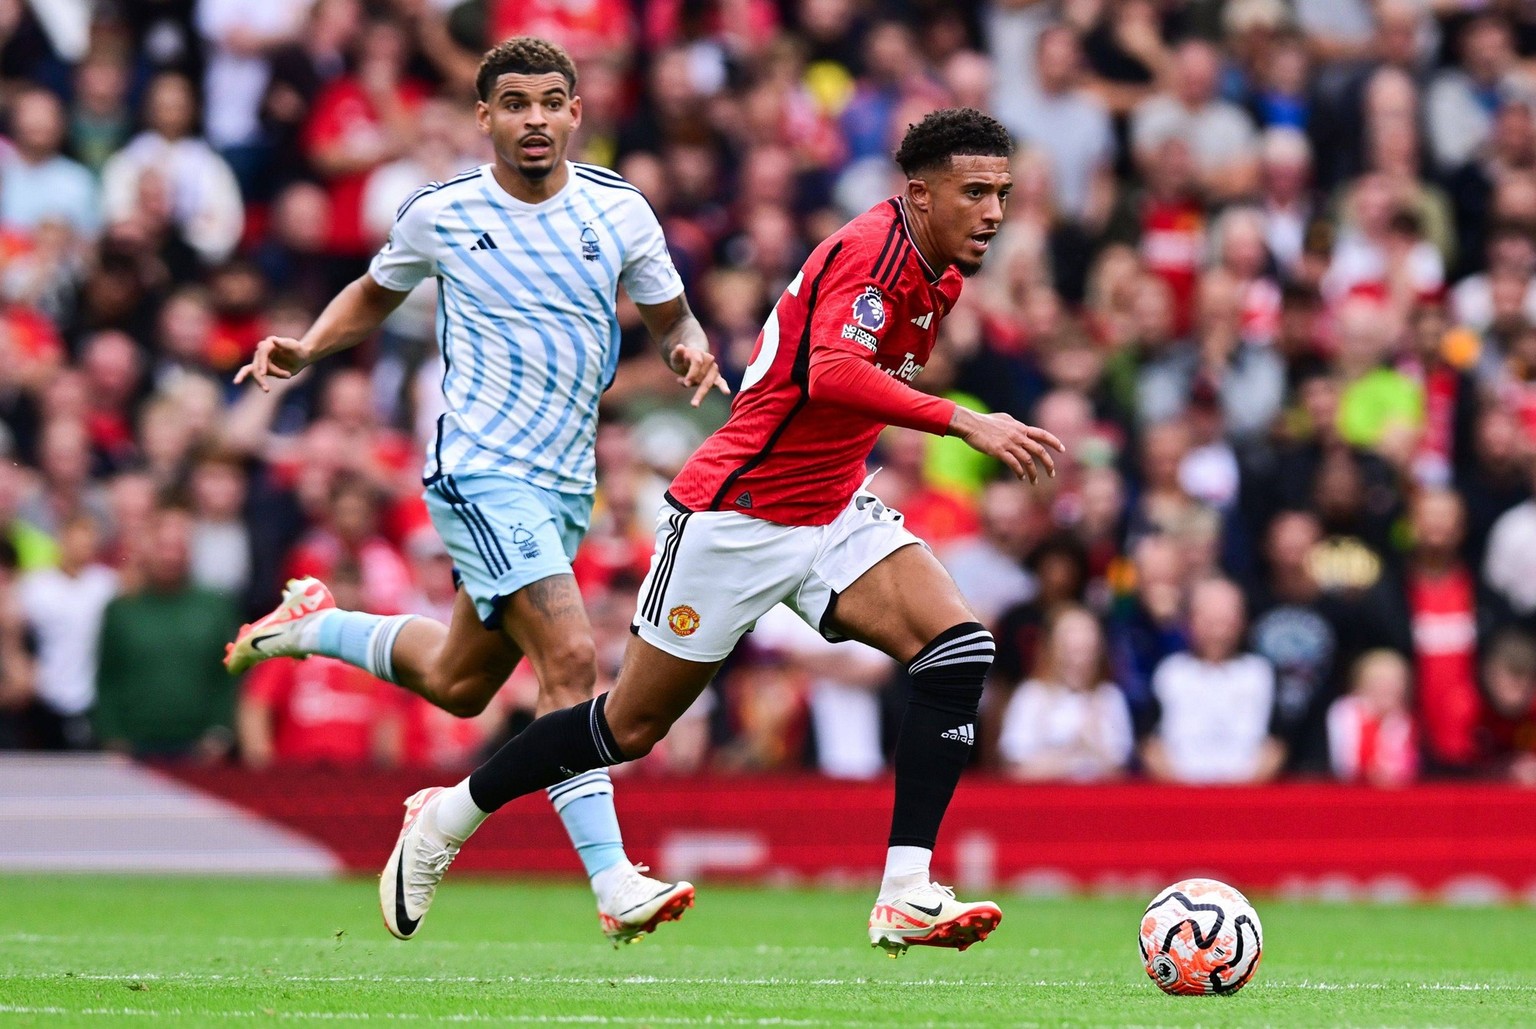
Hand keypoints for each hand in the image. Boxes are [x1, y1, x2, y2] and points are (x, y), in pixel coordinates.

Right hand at [234, 336, 310, 391]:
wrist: (300, 357)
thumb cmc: (297, 350)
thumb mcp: (293, 347)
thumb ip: (284, 344)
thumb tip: (272, 340)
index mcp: (269, 344)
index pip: (262, 352)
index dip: (262, 363)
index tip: (263, 373)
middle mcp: (262, 350)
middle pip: (257, 363)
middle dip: (261, 376)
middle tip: (267, 388)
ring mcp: (260, 359)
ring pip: (254, 370)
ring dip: (260, 381)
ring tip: (267, 390)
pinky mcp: (261, 367)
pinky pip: (249, 371)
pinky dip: (242, 376)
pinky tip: (236, 382)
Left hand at [669, 343, 731, 406]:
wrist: (691, 358)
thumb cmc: (682, 359)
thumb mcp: (676, 356)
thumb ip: (677, 353)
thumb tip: (680, 347)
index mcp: (698, 353)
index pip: (697, 363)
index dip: (692, 373)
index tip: (686, 383)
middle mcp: (708, 360)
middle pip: (703, 375)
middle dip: (696, 385)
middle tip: (690, 398)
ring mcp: (713, 369)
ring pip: (708, 382)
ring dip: (700, 393)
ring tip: (694, 404)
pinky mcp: (716, 377)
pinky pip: (721, 382)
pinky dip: (724, 387)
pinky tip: (726, 392)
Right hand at [950, 407, 1064, 483]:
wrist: (970, 424)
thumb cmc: (984, 421)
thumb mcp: (1004, 419)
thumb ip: (1015, 424)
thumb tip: (1021, 428)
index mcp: (1020, 428)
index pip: (1043, 434)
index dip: (1054, 442)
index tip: (1063, 450)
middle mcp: (1018, 435)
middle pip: (1039, 450)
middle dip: (1048, 463)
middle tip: (1052, 474)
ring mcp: (1009, 443)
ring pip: (1027, 460)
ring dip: (1033, 473)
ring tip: (1034, 482)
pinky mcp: (999, 451)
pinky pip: (1014, 464)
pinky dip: (1019, 472)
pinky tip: (1020, 478)